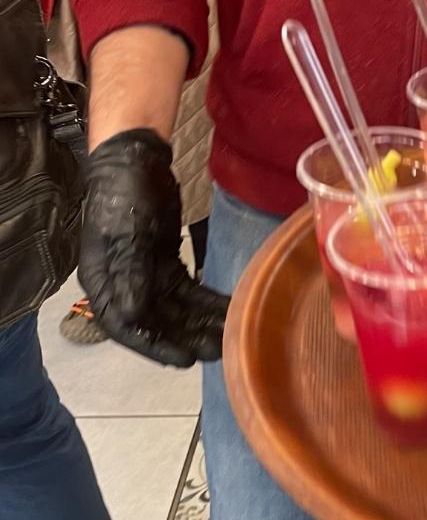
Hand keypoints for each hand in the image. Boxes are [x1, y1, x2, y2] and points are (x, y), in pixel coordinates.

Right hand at [79, 129, 228, 367]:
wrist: (136, 159)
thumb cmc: (124, 194)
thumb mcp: (127, 232)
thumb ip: (131, 273)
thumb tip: (135, 316)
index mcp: (103, 281)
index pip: (125, 325)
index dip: (154, 345)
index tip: (184, 360)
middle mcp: (123, 283)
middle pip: (155, 321)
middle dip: (186, 337)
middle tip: (219, 351)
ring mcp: (146, 273)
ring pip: (176, 308)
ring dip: (200, 322)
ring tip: (230, 336)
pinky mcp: (166, 262)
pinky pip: (188, 290)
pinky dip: (206, 301)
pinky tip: (228, 308)